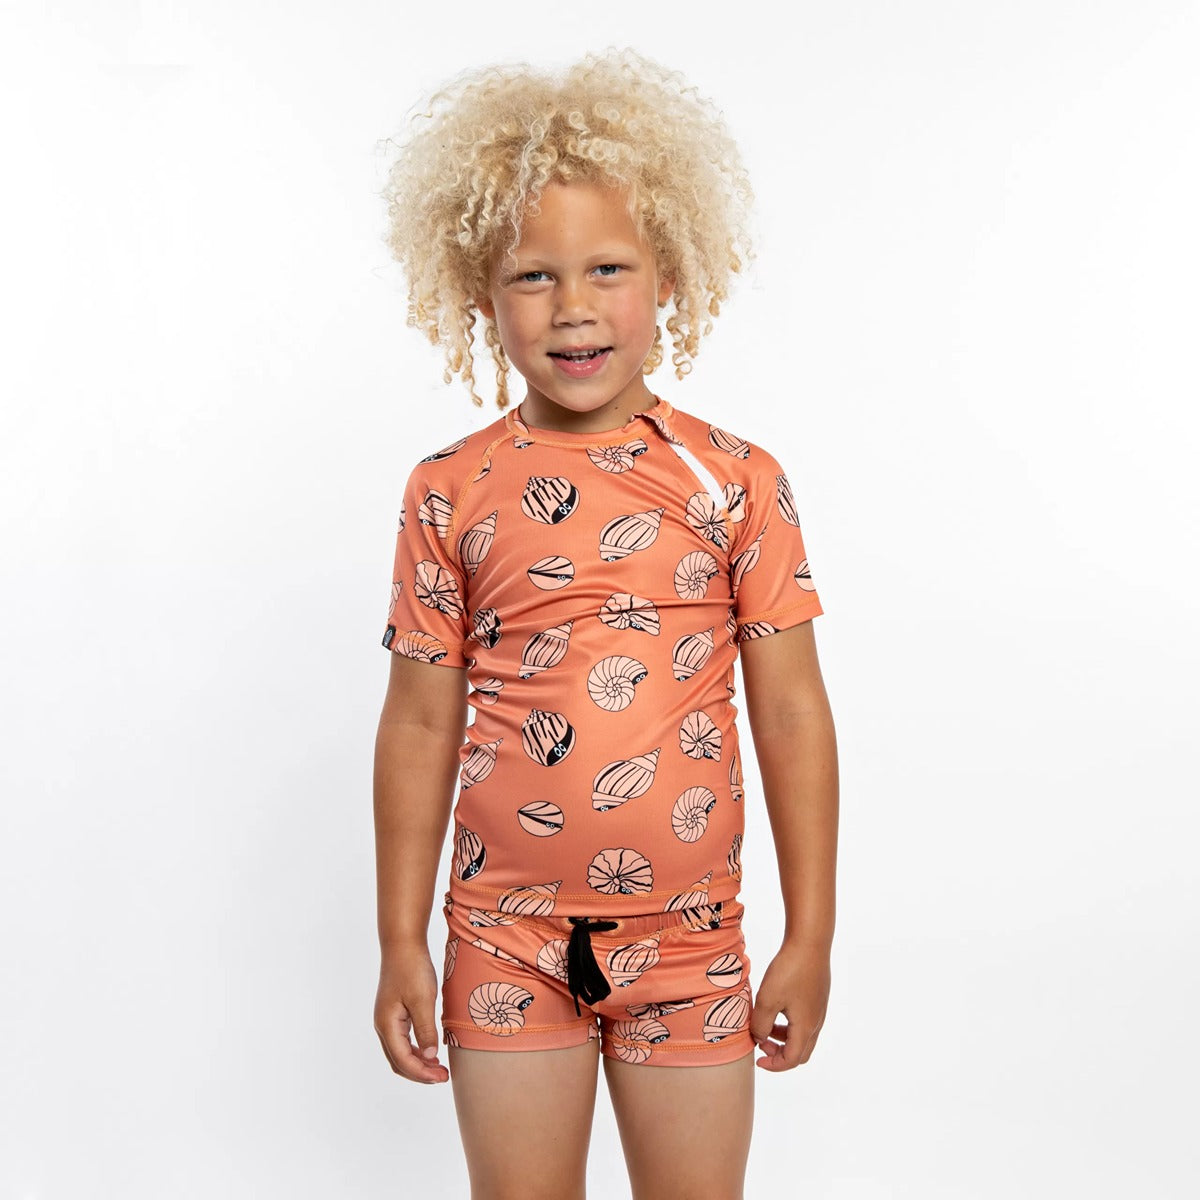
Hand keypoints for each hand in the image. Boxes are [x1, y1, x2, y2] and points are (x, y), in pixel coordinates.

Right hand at [374, 945, 449, 1083]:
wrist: (403, 944)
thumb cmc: (412, 969)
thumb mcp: (422, 999)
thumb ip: (426, 1029)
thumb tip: (431, 1057)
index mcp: (387, 1025)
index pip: (403, 1060)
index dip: (422, 1073)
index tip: (442, 1077)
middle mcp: (383, 1026)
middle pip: (398, 1061)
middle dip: (420, 1073)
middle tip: (443, 1077)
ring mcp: (387, 1019)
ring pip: (400, 1052)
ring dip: (418, 1063)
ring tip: (439, 1068)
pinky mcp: (394, 1013)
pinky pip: (403, 1040)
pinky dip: (416, 1050)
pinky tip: (431, 1050)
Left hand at [748, 941, 829, 1071]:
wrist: (810, 942)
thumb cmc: (789, 971)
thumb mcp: (767, 1000)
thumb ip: (760, 1024)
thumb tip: (759, 1038)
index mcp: (806, 1027)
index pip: (792, 1060)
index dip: (774, 1065)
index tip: (757, 1059)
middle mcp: (816, 1022)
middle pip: (801, 1052)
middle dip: (780, 1054)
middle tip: (761, 1044)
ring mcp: (819, 1009)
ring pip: (803, 1036)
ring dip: (784, 1038)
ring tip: (765, 1026)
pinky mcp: (818, 996)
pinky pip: (805, 1021)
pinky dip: (790, 1024)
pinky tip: (776, 1008)